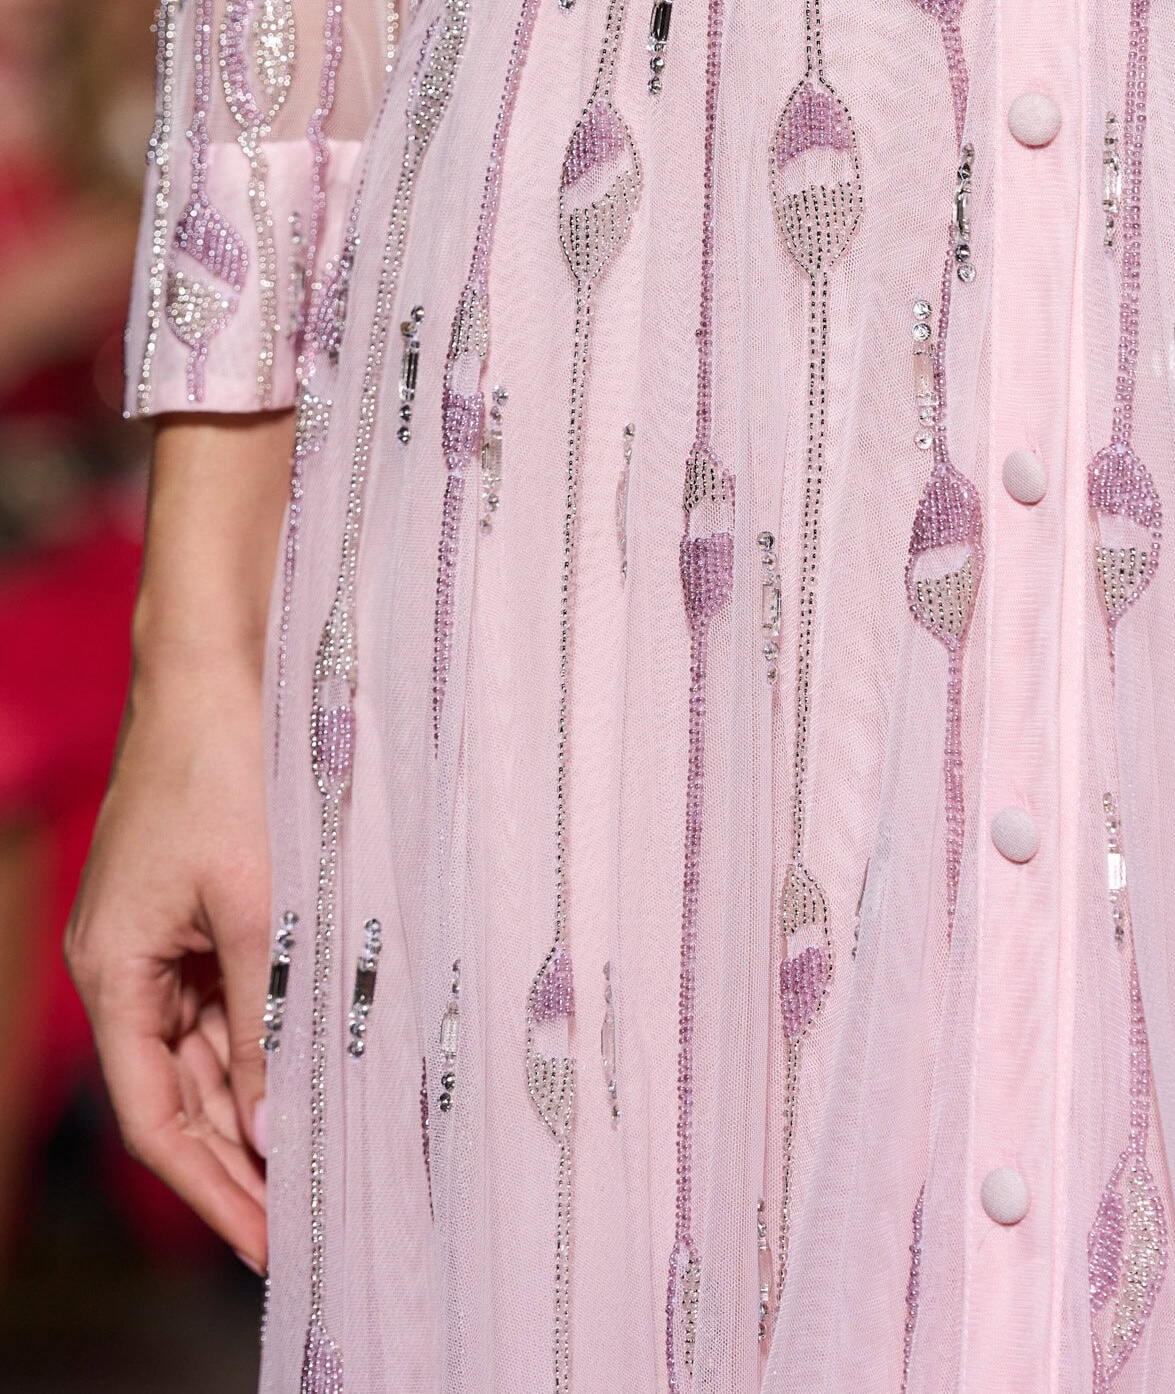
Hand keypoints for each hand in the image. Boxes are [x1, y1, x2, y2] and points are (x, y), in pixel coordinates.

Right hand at [65, 410, 292, 1270]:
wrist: (226, 658)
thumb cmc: (232, 769)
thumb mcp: (260, 906)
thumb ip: (270, 1020)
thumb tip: (276, 1128)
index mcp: (116, 970)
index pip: (156, 1116)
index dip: (210, 1188)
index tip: (268, 1245)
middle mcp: (128, 960)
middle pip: (183, 1090)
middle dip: (240, 1158)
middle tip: (308, 1222)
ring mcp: (164, 929)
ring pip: (213, 1045)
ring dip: (263, 1099)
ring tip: (328, 1162)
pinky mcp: (203, 897)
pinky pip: (234, 991)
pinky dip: (274, 1033)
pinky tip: (322, 1067)